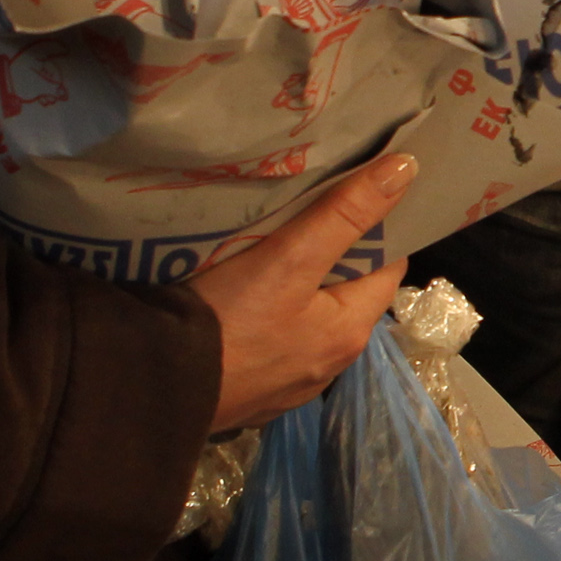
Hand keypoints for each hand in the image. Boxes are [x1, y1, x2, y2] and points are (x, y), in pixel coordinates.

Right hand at [191, 150, 417, 429]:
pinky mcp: (251, 391)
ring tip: (266, 246)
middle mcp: (330, 364)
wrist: (153, 390)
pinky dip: (265, 316)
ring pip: (306, 317)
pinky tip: (237, 297)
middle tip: (302, 209)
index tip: (353, 191)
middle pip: (345, 291)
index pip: (386, 265)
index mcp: (351, 331)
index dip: (375, 227)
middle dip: (331, 252)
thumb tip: (406, 169)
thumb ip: (346, 214)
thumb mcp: (290, 258)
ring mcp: (289, 383)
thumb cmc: (228, 321)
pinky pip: (271, 342)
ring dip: (295, 285)